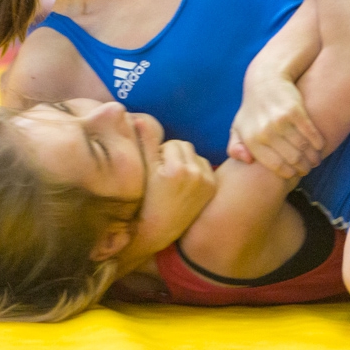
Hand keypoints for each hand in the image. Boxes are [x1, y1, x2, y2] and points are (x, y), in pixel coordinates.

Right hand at [130, 128, 217, 255]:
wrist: (157, 231)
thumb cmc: (144, 201)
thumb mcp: (142, 171)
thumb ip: (144, 142)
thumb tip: (138, 117)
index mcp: (175, 169)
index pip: (169, 144)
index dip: (158, 154)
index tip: (153, 170)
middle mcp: (194, 174)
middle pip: (183, 147)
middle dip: (172, 155)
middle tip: (162, 175)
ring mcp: (205, 182)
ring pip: (194, 155)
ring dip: (184, 161)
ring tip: (173, 180)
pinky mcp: (211, 188)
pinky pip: (203, 166)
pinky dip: (194, 171)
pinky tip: (184, 185)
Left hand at [230, 70, 324, 177]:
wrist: (265, 80)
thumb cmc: (252, 109)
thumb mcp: (237, 127)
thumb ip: (235, 148)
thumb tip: (248, 161)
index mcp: (251, 140)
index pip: (276, 166)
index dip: (289, 173)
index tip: (295, 174)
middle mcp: (265, 132)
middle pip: (292, 159)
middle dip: (303, 167)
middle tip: (308, 168)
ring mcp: (280, 121)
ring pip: (303, 148)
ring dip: (313, 157)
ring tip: (316, 160)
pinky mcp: (295, 111)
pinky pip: (310, 134)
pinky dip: (318, 142)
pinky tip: (319, 146)